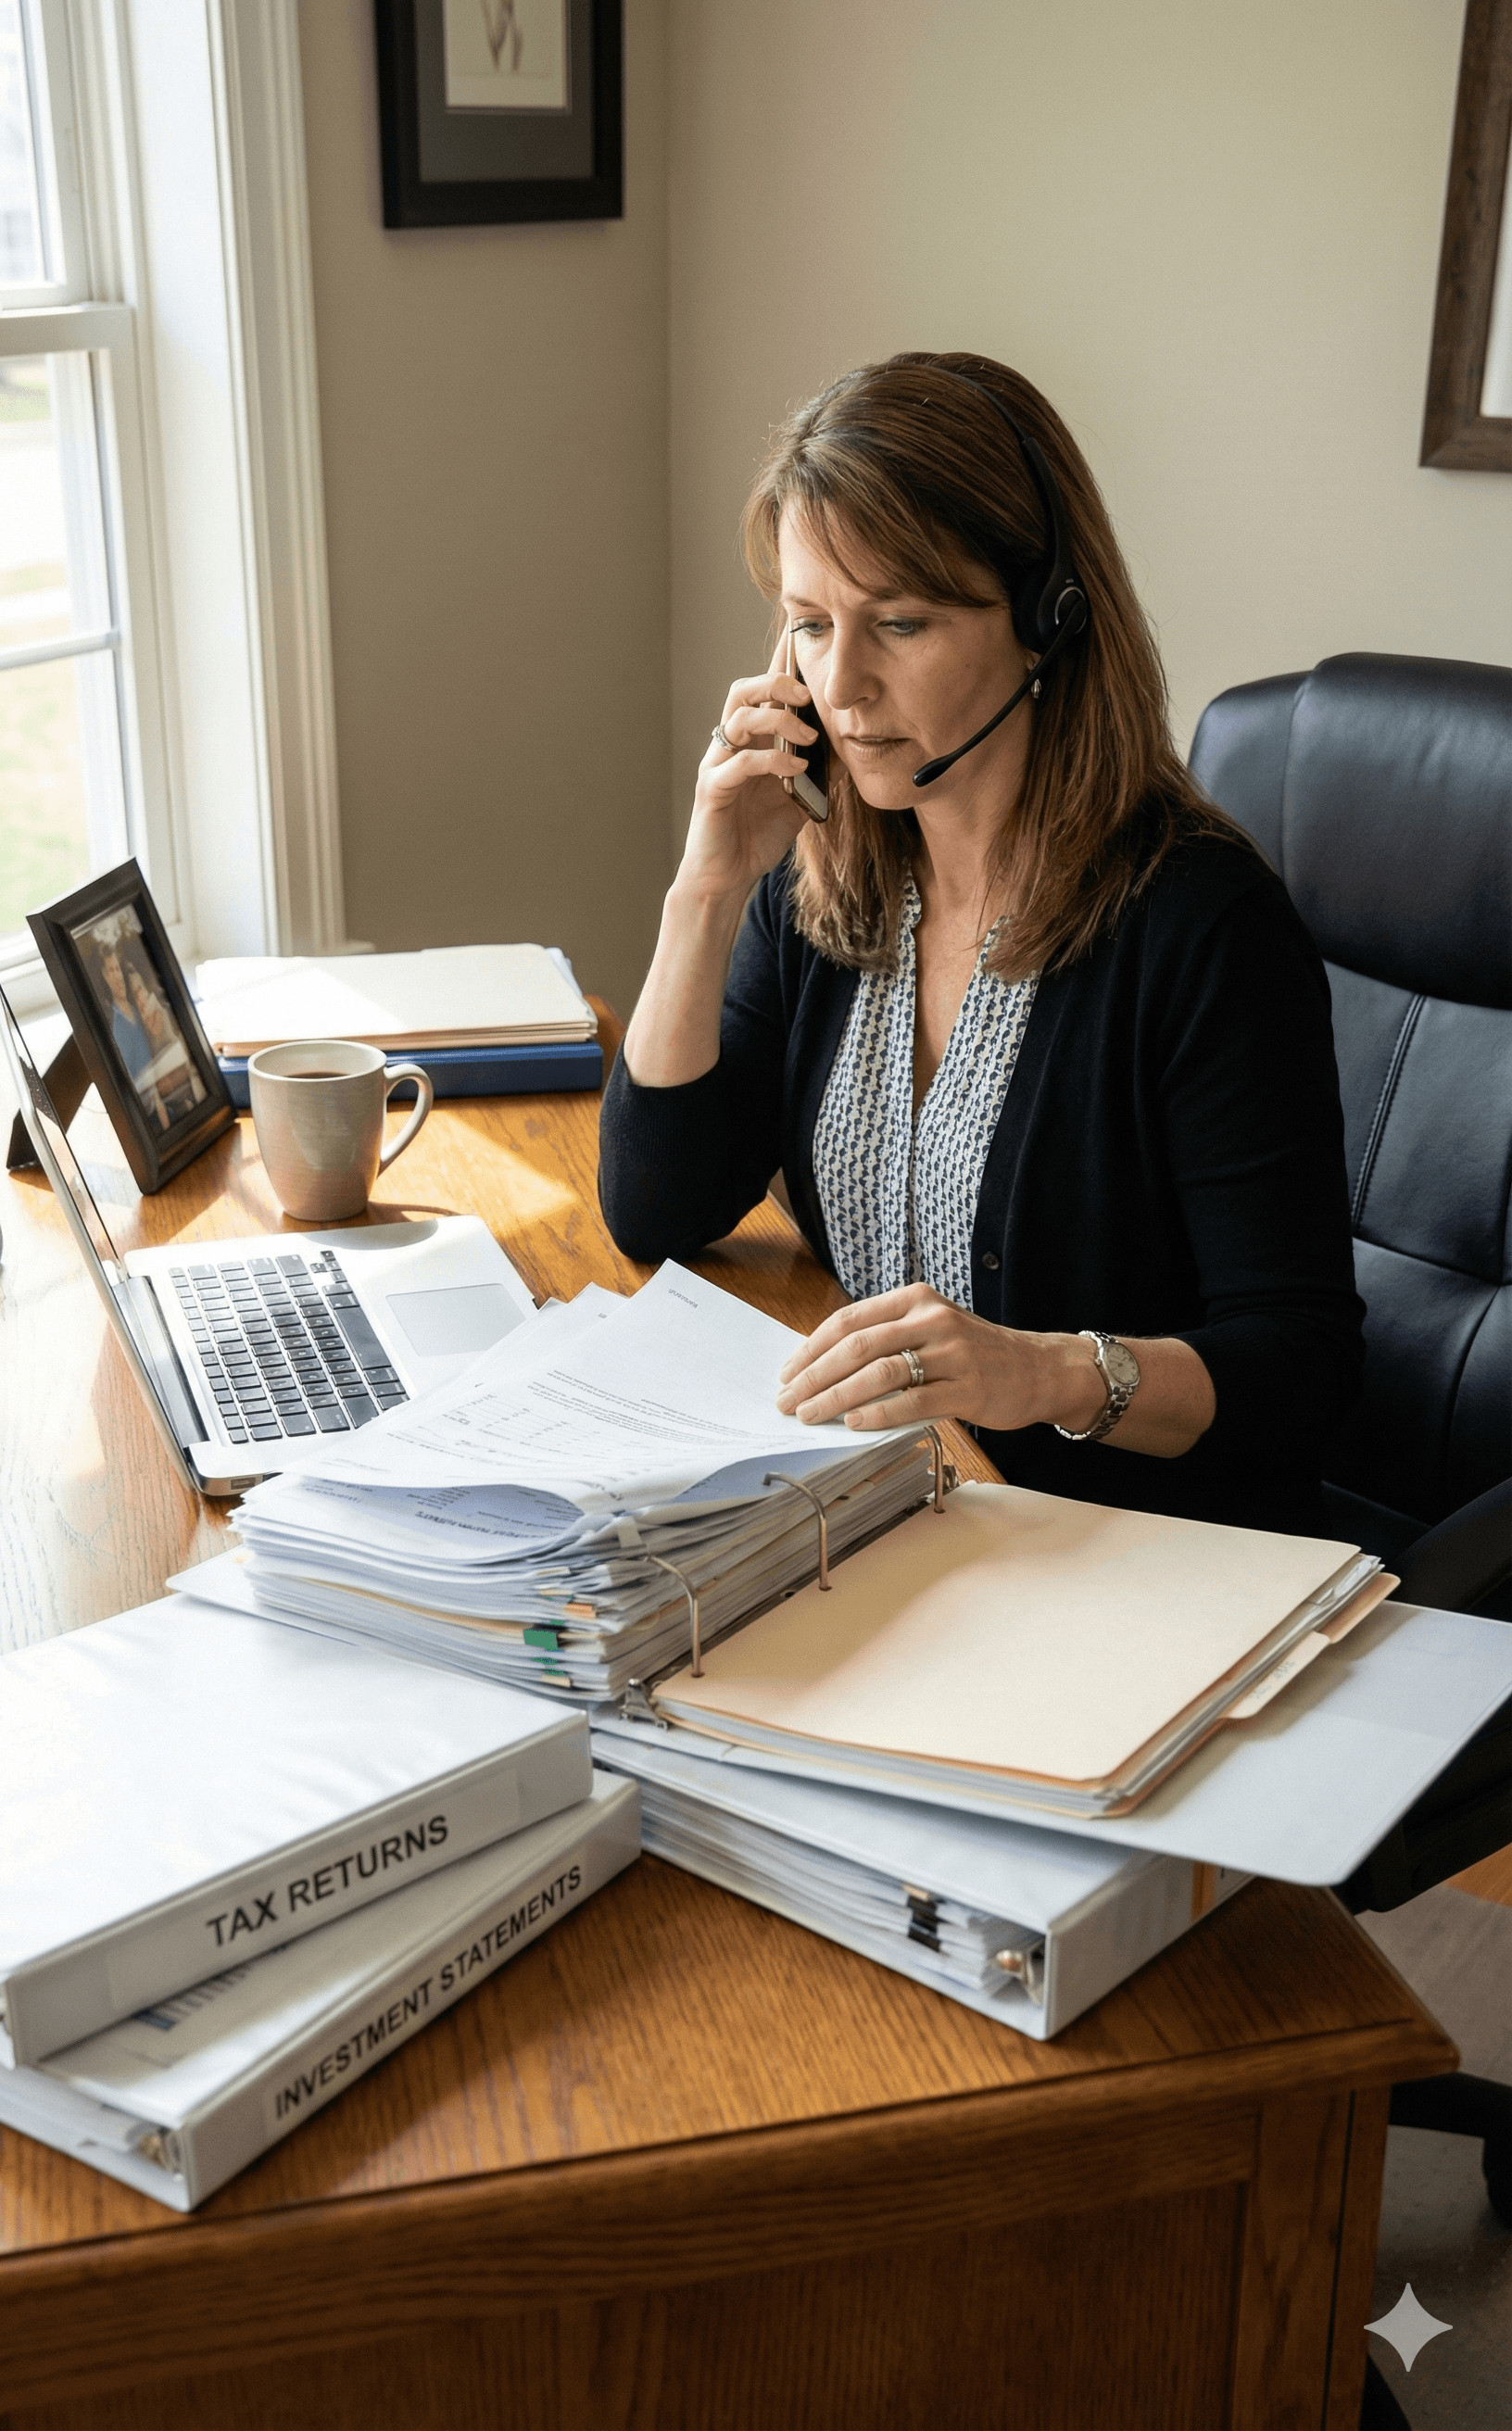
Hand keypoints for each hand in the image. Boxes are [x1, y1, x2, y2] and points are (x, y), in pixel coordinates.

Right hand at [675, 633, 818, 907]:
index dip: (780, 664)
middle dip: (774, 682)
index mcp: (750, 741)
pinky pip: (740, 763)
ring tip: (809, 736)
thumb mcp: (801, 796)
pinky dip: (771, 760)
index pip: (763, 693)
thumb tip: (853, 745)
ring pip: (738, 720)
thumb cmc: (758, 835)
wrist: (727, 877)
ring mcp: (718, 765)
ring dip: (777, 720)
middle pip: (742, 692)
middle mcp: (730, 746)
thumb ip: (820, 770)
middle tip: (807, 692)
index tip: (804, 638)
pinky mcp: (712, 790)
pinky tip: (796, 769)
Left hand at [775, 1284, 1102, 1435]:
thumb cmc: (974, 1353)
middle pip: (857, 1346)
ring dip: (836, 1397)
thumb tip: (823, 1366)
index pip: (849, 1320)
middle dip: (814, 1376)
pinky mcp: (968, 1388)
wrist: (1038, 1369)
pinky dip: (878, 1414)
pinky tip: (854, 1424)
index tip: (787, 1373)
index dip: (811, 1348)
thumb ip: (886, 1337)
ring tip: (811, 1415)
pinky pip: (913, 1402)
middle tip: (788, 1401)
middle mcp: (932, 1320)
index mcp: (915, 1299)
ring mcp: (952, 1354)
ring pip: (879, 1374)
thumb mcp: (930, 1328)